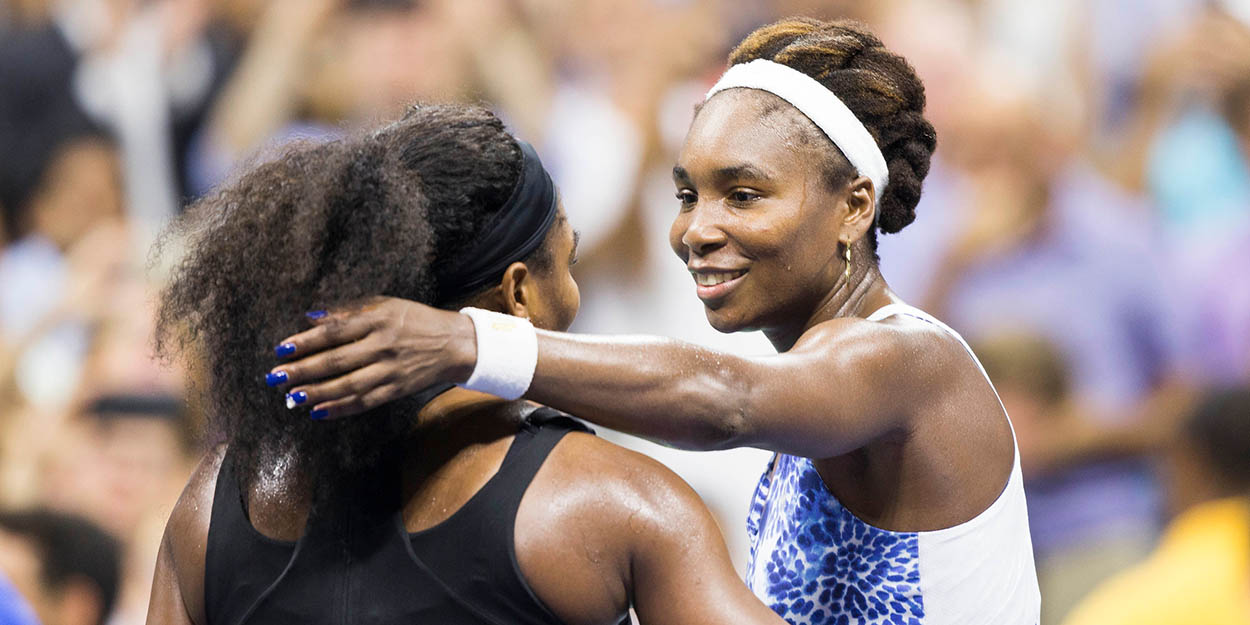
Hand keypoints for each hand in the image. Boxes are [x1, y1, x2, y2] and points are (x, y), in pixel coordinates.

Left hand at [267, 297, 476, 418]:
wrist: (455, 344)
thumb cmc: (416, 319)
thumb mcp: (386, 304)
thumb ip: (349, 310)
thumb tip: (312, 317)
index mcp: (379, 319)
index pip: (336, 331)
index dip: (307, 340)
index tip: (281, 349)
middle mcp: (383, 345)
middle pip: (338, 360)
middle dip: (304, 370)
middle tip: (276, 377)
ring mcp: (391, 370)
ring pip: (349, 385)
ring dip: (318, 392)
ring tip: (292, 398)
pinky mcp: (396, 390)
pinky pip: (365, 401)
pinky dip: (341, 408)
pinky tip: (318, 412)